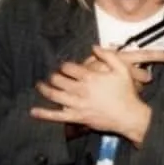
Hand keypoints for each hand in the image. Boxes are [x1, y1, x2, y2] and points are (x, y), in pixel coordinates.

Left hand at [31, 46, 163, 144]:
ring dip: (45, 89)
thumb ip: (108, 55)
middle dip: (54, 76)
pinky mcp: (77, 117)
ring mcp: (77, 104)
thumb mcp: (122, 69)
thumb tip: (94, 46)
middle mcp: (81, 90)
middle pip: (58, 80)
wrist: (130, 116)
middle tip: (53, 75)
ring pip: (54, 95)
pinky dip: (44, 114)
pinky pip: (57, 116)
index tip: (65, 67)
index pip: (68, 68)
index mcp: (90, 77)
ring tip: (40, 85)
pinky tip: (33, 112)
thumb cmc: (126, 93)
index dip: (65, 66)